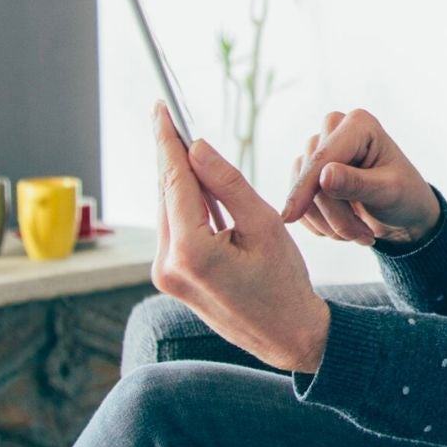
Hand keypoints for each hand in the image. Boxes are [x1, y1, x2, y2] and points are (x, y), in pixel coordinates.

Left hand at [150, 103, 330, 372]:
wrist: (287, 336)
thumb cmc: (285, 282)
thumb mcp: (264, 225)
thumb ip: (228, 184)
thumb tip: (197, 148)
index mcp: (191, 251)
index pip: (174, 181)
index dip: (167, 141)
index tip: (159, 110)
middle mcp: (167, 264)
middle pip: (166, 194)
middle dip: (170, 156)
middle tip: (170, 117)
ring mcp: (165, 274)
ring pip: (168, 211)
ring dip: (179, 180)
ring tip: (188, 147)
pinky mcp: (171, 279)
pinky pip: (174, 229)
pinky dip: (185, 205)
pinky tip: (198, 187)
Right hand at [282, 109, 440, 245]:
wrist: (403, 213)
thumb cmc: (405, 197)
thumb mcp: (389, 192)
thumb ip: (357, 183)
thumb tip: (324, 175)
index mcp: (359, 124)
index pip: (323, 156)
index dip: (306, 187)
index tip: (289, 216)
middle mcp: (334, 129)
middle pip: (311, 175)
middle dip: (334, 215)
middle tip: (363, 237)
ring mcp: (318, 149)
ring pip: (300, 190)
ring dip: (328, 223)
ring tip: (359, 233)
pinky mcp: (308, 171)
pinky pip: (297, 201)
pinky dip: (319, 223)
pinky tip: (344, 228)